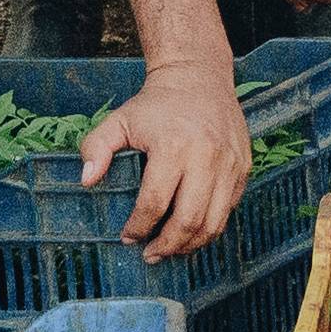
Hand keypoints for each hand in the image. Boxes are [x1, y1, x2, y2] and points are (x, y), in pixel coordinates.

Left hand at [83, 53, 254, 261]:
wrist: (198, 76)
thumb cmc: (155, 104)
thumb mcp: (119, 120)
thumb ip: (96, 148)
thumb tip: (87, 181)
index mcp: (172, 146)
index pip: (155, 203)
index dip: (139, 227)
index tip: (128, 237)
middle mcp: (206, 156)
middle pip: (189, 220)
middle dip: (167, 246)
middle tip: (150, 255)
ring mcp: (229, 163)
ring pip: (214, 222)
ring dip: (191, 244)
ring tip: (171, 250)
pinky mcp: (244, 166)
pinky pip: (228, 209)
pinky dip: (210, 226)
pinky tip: (191, 231)